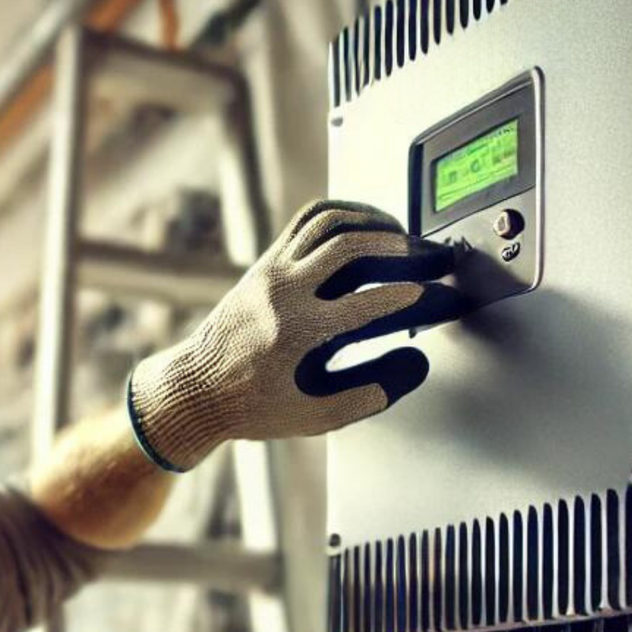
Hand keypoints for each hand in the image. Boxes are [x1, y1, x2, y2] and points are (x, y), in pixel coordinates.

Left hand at [127, 200, 466, 470]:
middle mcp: (282, 292)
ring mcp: (272, 270)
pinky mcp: (266, 261)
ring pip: (330, 223)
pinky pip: (310, 220)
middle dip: (403, 250)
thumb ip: (366, 397)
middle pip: (350, 248)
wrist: (196, 388)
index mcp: (295, 333)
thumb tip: (413, 367)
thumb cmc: (248, 406)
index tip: (435, 295)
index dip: (406, 296)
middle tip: (433, 257)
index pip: (363, 304)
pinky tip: (370, 224)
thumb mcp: (312, 417)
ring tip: (407, 238)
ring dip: (376, 223)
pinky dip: (346, 213)